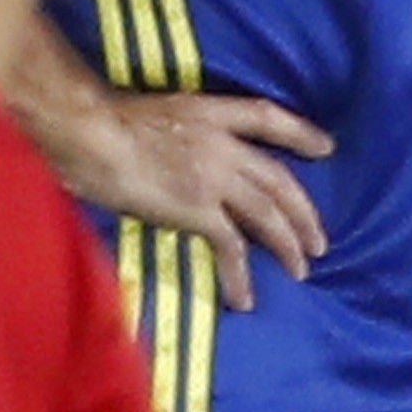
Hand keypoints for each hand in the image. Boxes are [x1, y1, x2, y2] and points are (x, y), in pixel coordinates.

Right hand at [41, 88, 332, 311]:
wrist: (86, 133)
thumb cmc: (98, 120)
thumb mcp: (148, 113)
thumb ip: (170, 134)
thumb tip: (166, 154)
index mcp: (209, 113)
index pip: (267, 118)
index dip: (300, 133)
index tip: (325, 148)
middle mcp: (222, 144)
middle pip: (278, 179)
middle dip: (303, 212)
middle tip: (318, 241)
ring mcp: (214, 178)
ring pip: (267, 214)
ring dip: (288, 244)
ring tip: (301, 269)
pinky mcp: (198, 210)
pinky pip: (230, 247)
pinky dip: (240, 275)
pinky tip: (244, 298)